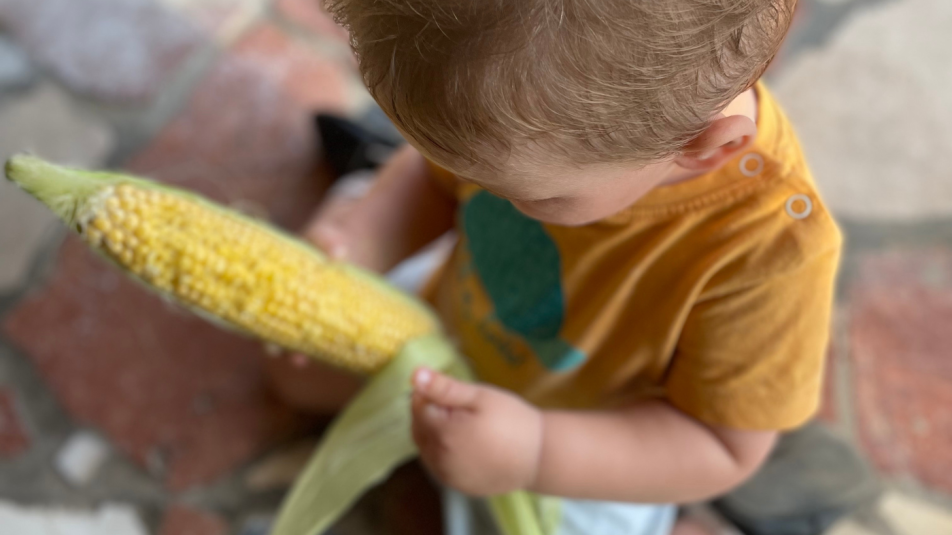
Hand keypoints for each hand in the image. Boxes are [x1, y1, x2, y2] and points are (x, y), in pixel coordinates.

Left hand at [410, 368, 543, 495]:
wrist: (540, 457)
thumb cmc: (512, 420)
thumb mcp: (480, 397)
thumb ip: (445, 387)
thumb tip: (415, 375)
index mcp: (443, 433)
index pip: (418, 408)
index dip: (429, 394)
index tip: (448, 389)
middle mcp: (439, 459)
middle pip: (418, 429)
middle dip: (429, 414)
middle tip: (455, 405)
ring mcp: (448, 476)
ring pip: (426, 449)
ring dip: (433, 433)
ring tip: (461, 423)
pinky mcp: (458, 486)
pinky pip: (439, 465)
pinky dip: (443, 452)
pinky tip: (464, 443)